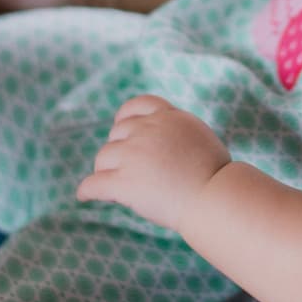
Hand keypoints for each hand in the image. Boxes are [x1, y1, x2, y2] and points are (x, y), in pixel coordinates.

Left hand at [77, 96, 231, 230]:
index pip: (138, 105)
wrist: (215, 197)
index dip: (126, 118)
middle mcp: (148, 130)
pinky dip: (87, 190)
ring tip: (112, 186)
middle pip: (117, 134)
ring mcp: (134, 155)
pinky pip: (93, 184)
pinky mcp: (124, 181)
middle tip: (125, 169)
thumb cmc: (216, 175)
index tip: (122, 129)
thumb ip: (177, 132)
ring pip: (103, 158)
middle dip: (119, 149)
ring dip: (106, 170)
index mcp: (169, 117)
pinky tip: (84, 196)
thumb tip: (163, 142)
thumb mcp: (199, 137)